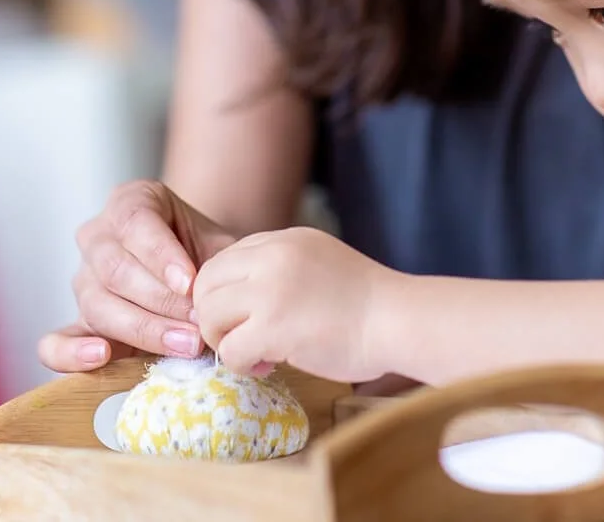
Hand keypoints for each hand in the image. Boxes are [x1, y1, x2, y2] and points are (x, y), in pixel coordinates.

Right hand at [37, 179, 234, 371]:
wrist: (193, 274)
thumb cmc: (204, 253)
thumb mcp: (216, 244)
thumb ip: (218, 262)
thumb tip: (218, 293)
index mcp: (131, 202)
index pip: (137, 223)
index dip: (161, 255)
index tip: (190, 283)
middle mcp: (98, 237)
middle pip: (116, 268)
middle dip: (160, 300)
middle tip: (197, 324)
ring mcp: (82, 281)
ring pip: (98, 303)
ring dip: (142, 328)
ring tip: (182, 345)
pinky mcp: (75, 324)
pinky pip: (55, 341)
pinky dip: (71, 352)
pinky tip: (101, 356)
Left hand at [193, 226, 395, 383]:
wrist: (397, 318)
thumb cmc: (365, 300)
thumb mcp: (317, 260)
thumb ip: (280, 265)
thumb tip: (242, 291)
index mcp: (284, 239)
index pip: (224, 260)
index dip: (225, 295)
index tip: (245, 317)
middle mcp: (272, 255)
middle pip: (206, 283)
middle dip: (214, 317)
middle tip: (240, 337)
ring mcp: (271, 289)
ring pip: (209, 314)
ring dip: (224, 340)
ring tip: (255, 353)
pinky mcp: (273, 326)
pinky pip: (229, 349)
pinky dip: (241, 364)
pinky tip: (269, 365)